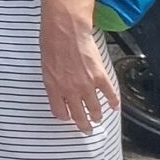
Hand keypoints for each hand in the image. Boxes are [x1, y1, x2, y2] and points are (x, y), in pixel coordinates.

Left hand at [41, 14, 118, 134]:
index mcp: (53, 87)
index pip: (59, 112)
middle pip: (79, 115)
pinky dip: (113, 102)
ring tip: (97, 118)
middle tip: (86, 129)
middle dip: (83, 125)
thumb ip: (52, 81)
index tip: (68, 118)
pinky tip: (114, 106)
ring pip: (95, 109)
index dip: (65, 117)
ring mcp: (86, 85)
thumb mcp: (45, 65)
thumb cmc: (51, 43)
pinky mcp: (100, 77)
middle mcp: (70, 90)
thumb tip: (57, 91)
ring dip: (97, 116)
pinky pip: (109, 95)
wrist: (65, 30)